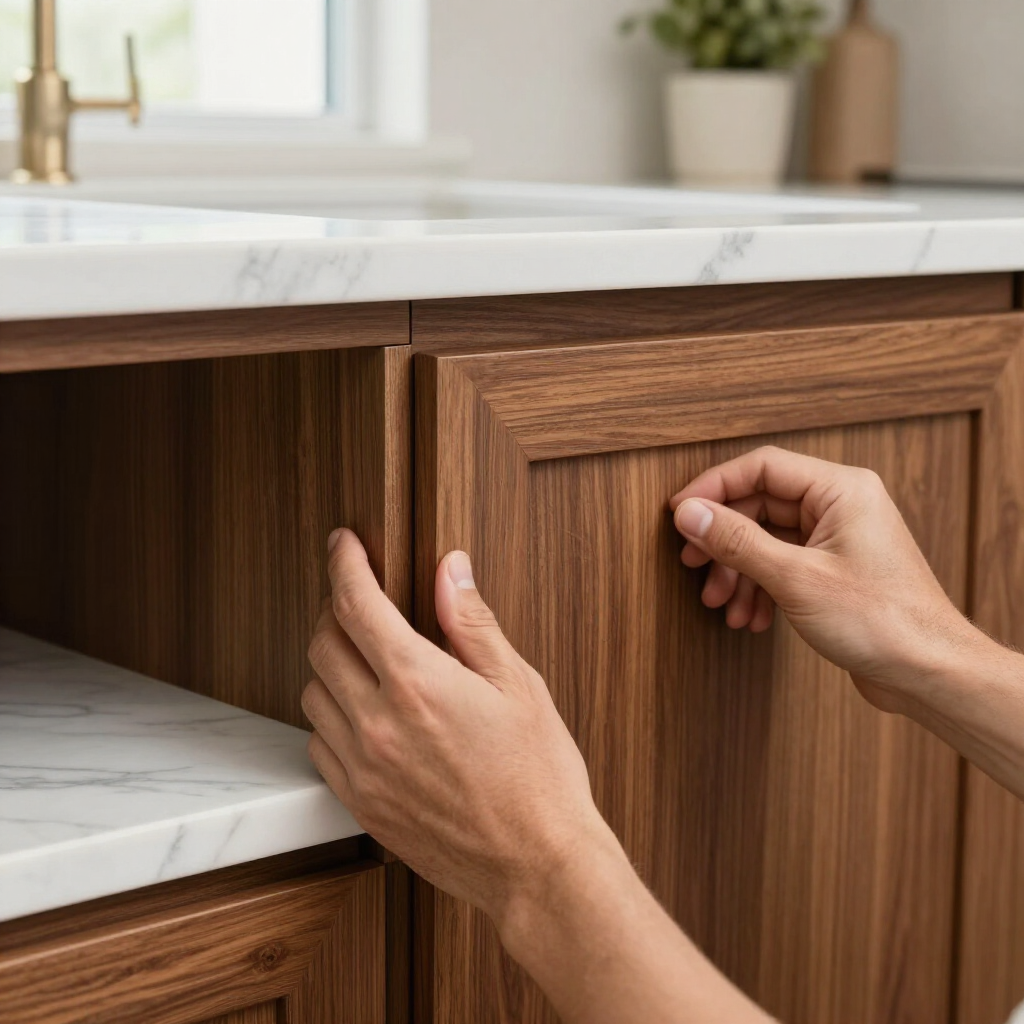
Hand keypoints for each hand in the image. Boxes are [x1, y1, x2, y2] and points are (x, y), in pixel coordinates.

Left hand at [302, 529, 612, 930]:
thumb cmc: (538, 775)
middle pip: (322, 643)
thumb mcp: (518, 684)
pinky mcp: (359, 803)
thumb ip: (472, 622)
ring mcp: (363, 768)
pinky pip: (319, 745)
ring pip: (313, 693)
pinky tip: (367, 716)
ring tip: (369, 661)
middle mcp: (378, 723)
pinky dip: (331, 717)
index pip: (357, 604)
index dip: (344, 564)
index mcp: (419, 684)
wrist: (536, 865)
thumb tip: (450, 569)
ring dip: (331, 664)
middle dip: (337, 611)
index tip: (343, 544)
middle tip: (363, 603)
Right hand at [669, 446, 977, 710]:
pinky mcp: (836, 569)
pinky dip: (761, 588)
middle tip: (693, 564)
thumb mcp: (794, 578)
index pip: (762, 467)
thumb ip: (737, 541)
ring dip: (739, 572)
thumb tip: (690, 514)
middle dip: (724, 542)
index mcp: (841, 490)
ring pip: (768, 539)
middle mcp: (842, 505)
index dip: (714, 488)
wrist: (929, 673)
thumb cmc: (882, 622)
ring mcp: (840, 538)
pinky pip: (784, 564)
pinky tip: (751, 617)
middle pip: (760, 505)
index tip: (680, 514)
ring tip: (721, 603)